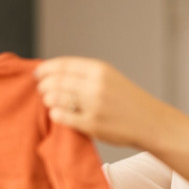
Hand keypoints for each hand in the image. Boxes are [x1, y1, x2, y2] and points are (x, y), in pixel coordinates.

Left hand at [35, 57, 180, 149]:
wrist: (150, 122)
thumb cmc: (127, 101)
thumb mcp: (110, 78)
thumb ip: (85, 74)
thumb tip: (53, 73)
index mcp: (100, 69)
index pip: (63, 64)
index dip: (46, 69)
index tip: (38, 73)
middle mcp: (96, 85)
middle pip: (57, 81)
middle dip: (45, 85)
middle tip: (42, 89)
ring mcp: (94, 105)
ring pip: (57, 98)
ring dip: (48, 99)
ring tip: (49, 101)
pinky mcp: (92, 124)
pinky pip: (64, 117)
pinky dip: (56, 114)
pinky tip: (56, 113)